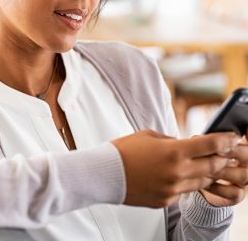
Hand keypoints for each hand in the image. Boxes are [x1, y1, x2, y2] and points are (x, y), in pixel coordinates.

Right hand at [111, 130, 239, 207]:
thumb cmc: (124, 151)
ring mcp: (173, 189)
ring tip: (200, 164)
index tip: (231, 138)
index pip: (210, 145)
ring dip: (205, 172)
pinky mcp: (166, 200)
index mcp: (174, 151)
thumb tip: (186, 145)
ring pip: (201, 182)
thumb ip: (172, 141)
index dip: (225, 140)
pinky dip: (184, 183)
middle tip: (223, 152)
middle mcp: (178, 172)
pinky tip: (174, 176)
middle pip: (212, 166)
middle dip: (221, 158)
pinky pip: (183, 192)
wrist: (106, 173)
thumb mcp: (149, 136)